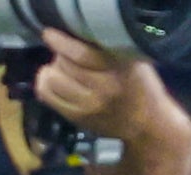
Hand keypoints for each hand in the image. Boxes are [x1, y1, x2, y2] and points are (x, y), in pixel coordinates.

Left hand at [33, 29, 160, 141]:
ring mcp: (89, 106)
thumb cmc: (140, 85)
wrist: (146, 122)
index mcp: (118, 69)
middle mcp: (102, 89)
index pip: (81, 54)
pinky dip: (44, 86)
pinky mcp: (78, 118)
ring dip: (50, 71)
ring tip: (58, 68)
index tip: (50, 35)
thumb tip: (77, 36)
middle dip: (59, 55)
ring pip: (53, 82)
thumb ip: (108, 49)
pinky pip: (49, 99)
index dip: (61, 43)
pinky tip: (50, 81)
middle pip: (64, 67)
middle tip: (64, 54)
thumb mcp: (132, 60)